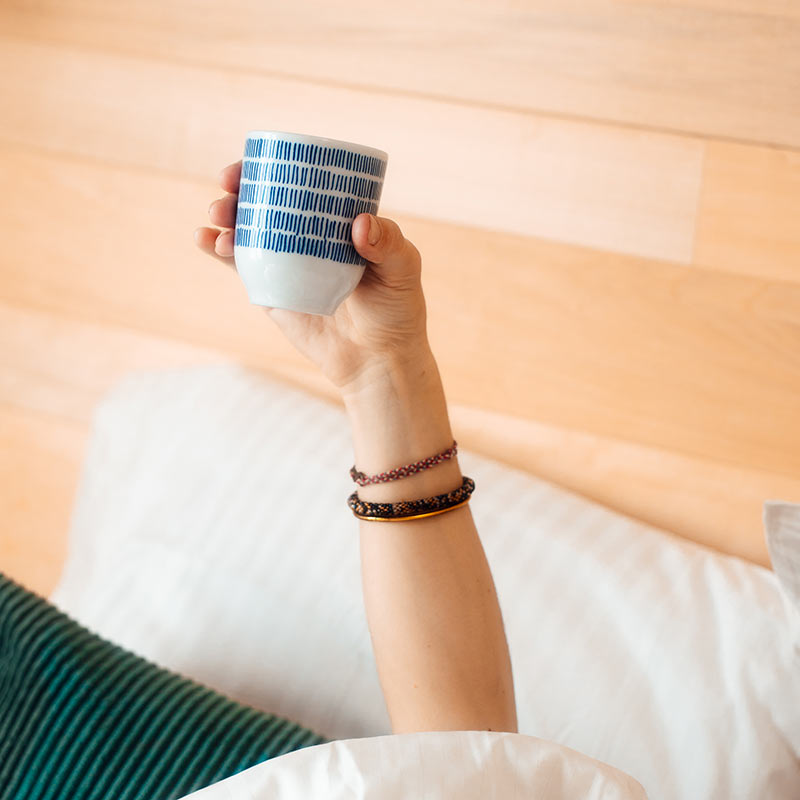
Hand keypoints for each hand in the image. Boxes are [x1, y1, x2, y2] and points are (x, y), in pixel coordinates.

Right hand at [194, 160, 430, 392]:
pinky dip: (218, 250)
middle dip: (241, 188)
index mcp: (337, 220)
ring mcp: (287, 262)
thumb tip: (359, 223)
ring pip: (248, 230)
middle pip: (268, 202)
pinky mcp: (271, 290)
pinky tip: (204, 239)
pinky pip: (240, 265)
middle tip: (227, 186)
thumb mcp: (403, 271)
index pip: (303, 182)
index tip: (256, 162)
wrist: (377, 361)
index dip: (275, 166)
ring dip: (225, 216)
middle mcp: (308, 236)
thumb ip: (388, 244)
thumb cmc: (396, 311)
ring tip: (217, 217)